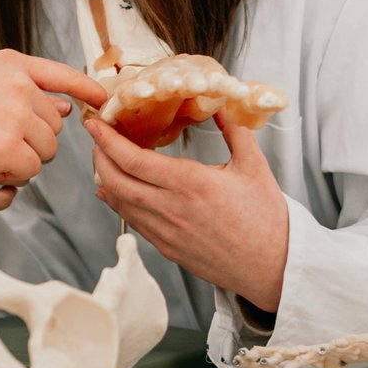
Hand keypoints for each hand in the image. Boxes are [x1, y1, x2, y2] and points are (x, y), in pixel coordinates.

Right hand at [0, 49, 106, 197]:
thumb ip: (20, 90)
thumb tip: (70, 108)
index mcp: (9, 63)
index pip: (61, 74)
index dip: (86, 89)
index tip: (103, 99)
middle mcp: (18, 85)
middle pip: (54, 126)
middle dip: (32, 141)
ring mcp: (15, 115)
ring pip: (46, 152)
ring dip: (22, 161)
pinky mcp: (8, 148)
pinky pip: (29, 173)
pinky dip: (9, 177)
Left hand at [88, 115, 290, 311]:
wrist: (273, 266)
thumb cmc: (266, 218)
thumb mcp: (253, 166)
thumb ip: (234, 130)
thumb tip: (220, 101)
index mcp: (191, 183)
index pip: (133, 160)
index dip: (107, 141)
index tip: (95, 125)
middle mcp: (172, 208)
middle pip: (116, 181)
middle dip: (99, 156)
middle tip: (96, 138)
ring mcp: (167, 232)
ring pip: (121, 203)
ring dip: (105, 178)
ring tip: (102, 159)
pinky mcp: (168, 248)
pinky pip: (133, 222)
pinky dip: (118, 203)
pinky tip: (113, 190)